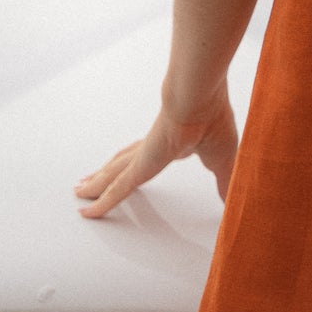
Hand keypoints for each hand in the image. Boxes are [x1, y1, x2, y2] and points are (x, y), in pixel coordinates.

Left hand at [73, 86, 238, 218]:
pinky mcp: (139, 165)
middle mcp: (152, 147)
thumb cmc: (213, 119)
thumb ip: (224, 181)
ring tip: (80, 191)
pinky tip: (87, 212)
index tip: (135, 168)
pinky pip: (116, 189)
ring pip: (112, 175)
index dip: (139, 163)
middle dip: (106, 173)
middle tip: (88, 181)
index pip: (149, 156)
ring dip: (96, 183)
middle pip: (123, 163)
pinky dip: (101, 202)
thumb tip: (231, 200)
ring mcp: (142, 155)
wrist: (199, 100)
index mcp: (172, 142)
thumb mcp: (224, 160)